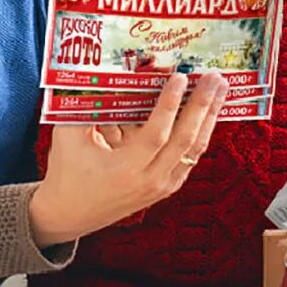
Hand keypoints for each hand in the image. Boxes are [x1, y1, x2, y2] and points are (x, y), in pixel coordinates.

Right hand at [28, 72, 227, 246]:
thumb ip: (85, 106)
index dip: (169, 106)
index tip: (180, 77)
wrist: (69, 214)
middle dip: (202, 105)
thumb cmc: (66, 172)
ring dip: (209, 116)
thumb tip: (100, 72)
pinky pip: (190, 158)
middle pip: (185, 141)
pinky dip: (202, 133)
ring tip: (220, 87)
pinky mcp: (166, 187)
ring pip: (194, 150)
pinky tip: (210, 111)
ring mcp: (162, 187)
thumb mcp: (68, 137)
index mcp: (124, 170)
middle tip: (214, 77)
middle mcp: (149, 181)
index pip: (155, 135)